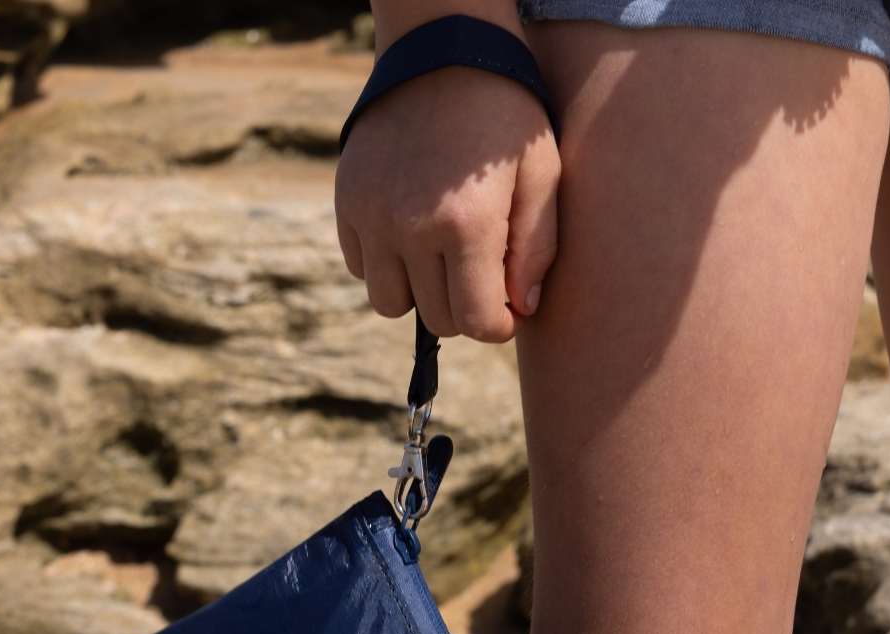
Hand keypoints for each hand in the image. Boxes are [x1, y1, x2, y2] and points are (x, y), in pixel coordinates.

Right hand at [334, 60, 560, 342]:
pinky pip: (361, 268)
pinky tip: (408, 233)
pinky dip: (385, 264)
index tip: (506, 310)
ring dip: (418, 293)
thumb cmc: (504, 115)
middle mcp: (412, 230)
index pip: (476, 322)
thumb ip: (537, 247)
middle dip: (463, 309)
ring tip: (439, 259)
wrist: (441, 50)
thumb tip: (521, 310)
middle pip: (436, 319)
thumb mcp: (542, 173)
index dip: (497, 326)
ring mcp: (373, 219)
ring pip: (390, 303)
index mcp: (467, 225)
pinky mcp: (347, 205)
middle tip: (479, 277)